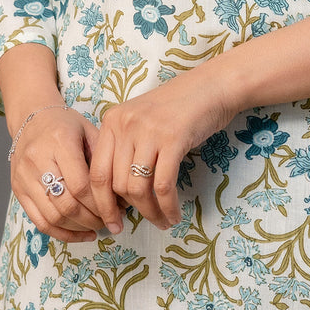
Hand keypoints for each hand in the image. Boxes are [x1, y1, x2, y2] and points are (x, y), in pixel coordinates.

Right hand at [9, 107, 106, 243]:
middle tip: (111, 221)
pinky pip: (39, 222)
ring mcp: (24, 178)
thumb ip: (104, 158)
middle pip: (66, 204)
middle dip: (93, 218)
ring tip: (98, 226)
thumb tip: (122, 194)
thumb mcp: (89, 130)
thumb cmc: (67, 125)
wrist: (32, 118)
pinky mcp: (18, 191)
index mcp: (60, 142)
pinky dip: (62, 233)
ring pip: (52, 217)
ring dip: (79, 228)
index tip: (119, 210)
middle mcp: (37, 160)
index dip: (101, 203)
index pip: (81, 185)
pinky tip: (82, 234)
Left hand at [88, 69, 236, 231]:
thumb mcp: (142, 121)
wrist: (213, 86)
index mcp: (112, 121)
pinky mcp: (173, 139)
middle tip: (144, 223)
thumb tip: (118, 194)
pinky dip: (168, 206)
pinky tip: (174, 214)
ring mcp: (148, 131)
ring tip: (162, 221)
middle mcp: (125, 125)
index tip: (111, 222)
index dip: (102, 204)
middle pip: (117, 184)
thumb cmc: (179, 107)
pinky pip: (163, 185)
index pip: (96, 172)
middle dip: (129, 211)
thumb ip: (126, 148)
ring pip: (138, 188)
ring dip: (150, 212)